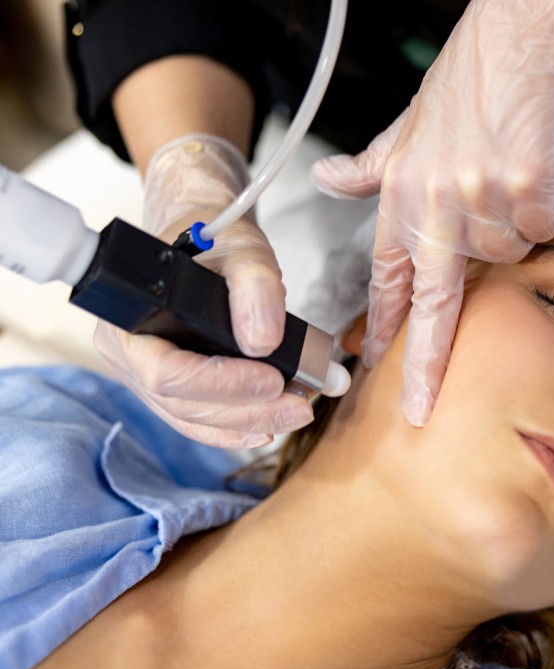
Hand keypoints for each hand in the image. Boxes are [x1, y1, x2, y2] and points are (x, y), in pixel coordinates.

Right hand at [93, 134, 313, 448]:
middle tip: (300, 406)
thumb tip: (264, 342)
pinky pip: (198, 418)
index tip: (273, 381)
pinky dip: (235, 427)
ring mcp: (146, 374)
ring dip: (248, 423)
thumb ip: (255, 287)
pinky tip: (268, 427)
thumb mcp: (244, 250)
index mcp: (129, 319)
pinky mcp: (172, 384)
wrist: (203, 232)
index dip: (221, 386)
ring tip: (295, 413)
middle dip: (246, 411)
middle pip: (182, 404)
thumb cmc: (214, 236)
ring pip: (193, 417)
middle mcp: (129, 354)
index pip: (167, 373)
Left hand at [311, 0, 553, 425]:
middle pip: (435, 301)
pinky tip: (536, 171)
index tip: (376, 369)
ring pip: (504, 253)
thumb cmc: (471, 81)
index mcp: (401, 195)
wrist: (525, 30)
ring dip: (512, 229)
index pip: (390, 278)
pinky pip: (540, 226)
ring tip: (507, 180)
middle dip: (427, 364)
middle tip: (420, 407)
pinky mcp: (523, 183)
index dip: (384, 328)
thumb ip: (372, 166)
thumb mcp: (410, 127)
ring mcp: (476, 194)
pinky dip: (544, 208)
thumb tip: (329, 178)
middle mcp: (432, 201)